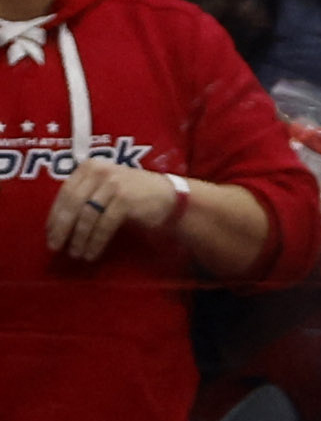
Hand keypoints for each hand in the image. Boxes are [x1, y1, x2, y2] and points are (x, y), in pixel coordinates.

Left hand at [43, 157, 181, 265]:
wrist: (171, 197)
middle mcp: (98, 172)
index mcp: (89, 167)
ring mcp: (112, 185)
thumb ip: (86, 195)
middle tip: (56, 247)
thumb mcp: (107, 187)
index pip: (65, 192)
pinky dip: (96, 241)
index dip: (55, 215)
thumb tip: (60, 221)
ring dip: (79, 238)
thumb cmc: (136, 194)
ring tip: (76, 254)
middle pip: (73, 204)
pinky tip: (92, 253)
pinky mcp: (125, 200)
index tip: (50, 233)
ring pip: (87, 216)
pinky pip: (104, 225)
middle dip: (62, 228)